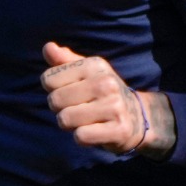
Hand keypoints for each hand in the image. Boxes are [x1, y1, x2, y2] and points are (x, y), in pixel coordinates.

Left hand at [41, 42, 174, 156]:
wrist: (138, 116)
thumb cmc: (102, 92)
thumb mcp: (86, 72)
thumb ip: (64, 60)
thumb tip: (48, 47)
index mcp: (94, 65)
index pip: (48, 79)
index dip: (53, 90)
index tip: (71, 92)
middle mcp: (106, 83)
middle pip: (54, 100)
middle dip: (60, 109)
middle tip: (78, 108)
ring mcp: (114, 106)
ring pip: (65, 119)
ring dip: (70, 124)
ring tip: (86, 120)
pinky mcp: (119, 130)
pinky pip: (80, 136)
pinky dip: (82, 138)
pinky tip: (95, 131)